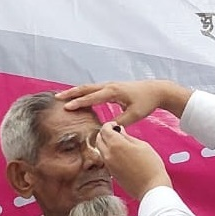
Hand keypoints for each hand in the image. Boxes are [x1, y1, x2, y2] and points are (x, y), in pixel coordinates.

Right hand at [57, 80, 190, 126]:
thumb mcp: (134, 115)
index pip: (91, 97)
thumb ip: (120, 123)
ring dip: (76, 92)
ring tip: (63, 97)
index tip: (66, 108)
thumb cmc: (146, 102)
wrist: (157, 90)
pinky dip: (84, 92)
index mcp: (113, 92)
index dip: (78, 103)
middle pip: (86, 88)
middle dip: (71, 93)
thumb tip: (107, 129)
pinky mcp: (113, 88)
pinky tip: (79, 97)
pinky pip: (94, 89)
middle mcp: (109, 86)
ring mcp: (110, 85)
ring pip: (89, 87)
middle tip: (57, 98)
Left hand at [95, 122, 171, 199]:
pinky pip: (105, 159)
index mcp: (116, 144)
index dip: (109, 124)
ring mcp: (109, 165)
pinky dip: (108, 153)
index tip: (115, 125)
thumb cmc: (151, 166)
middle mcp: (109, 154)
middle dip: (105, 133)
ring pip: (100, 150)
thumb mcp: (142, 145)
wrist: (151, 187)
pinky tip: (119, 154)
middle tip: (115, 132)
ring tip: (118, 143)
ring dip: (105, 143)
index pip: (104, 129)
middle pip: (99, 139)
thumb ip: (127, 137)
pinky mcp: (111, 173)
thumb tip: (120, 131)